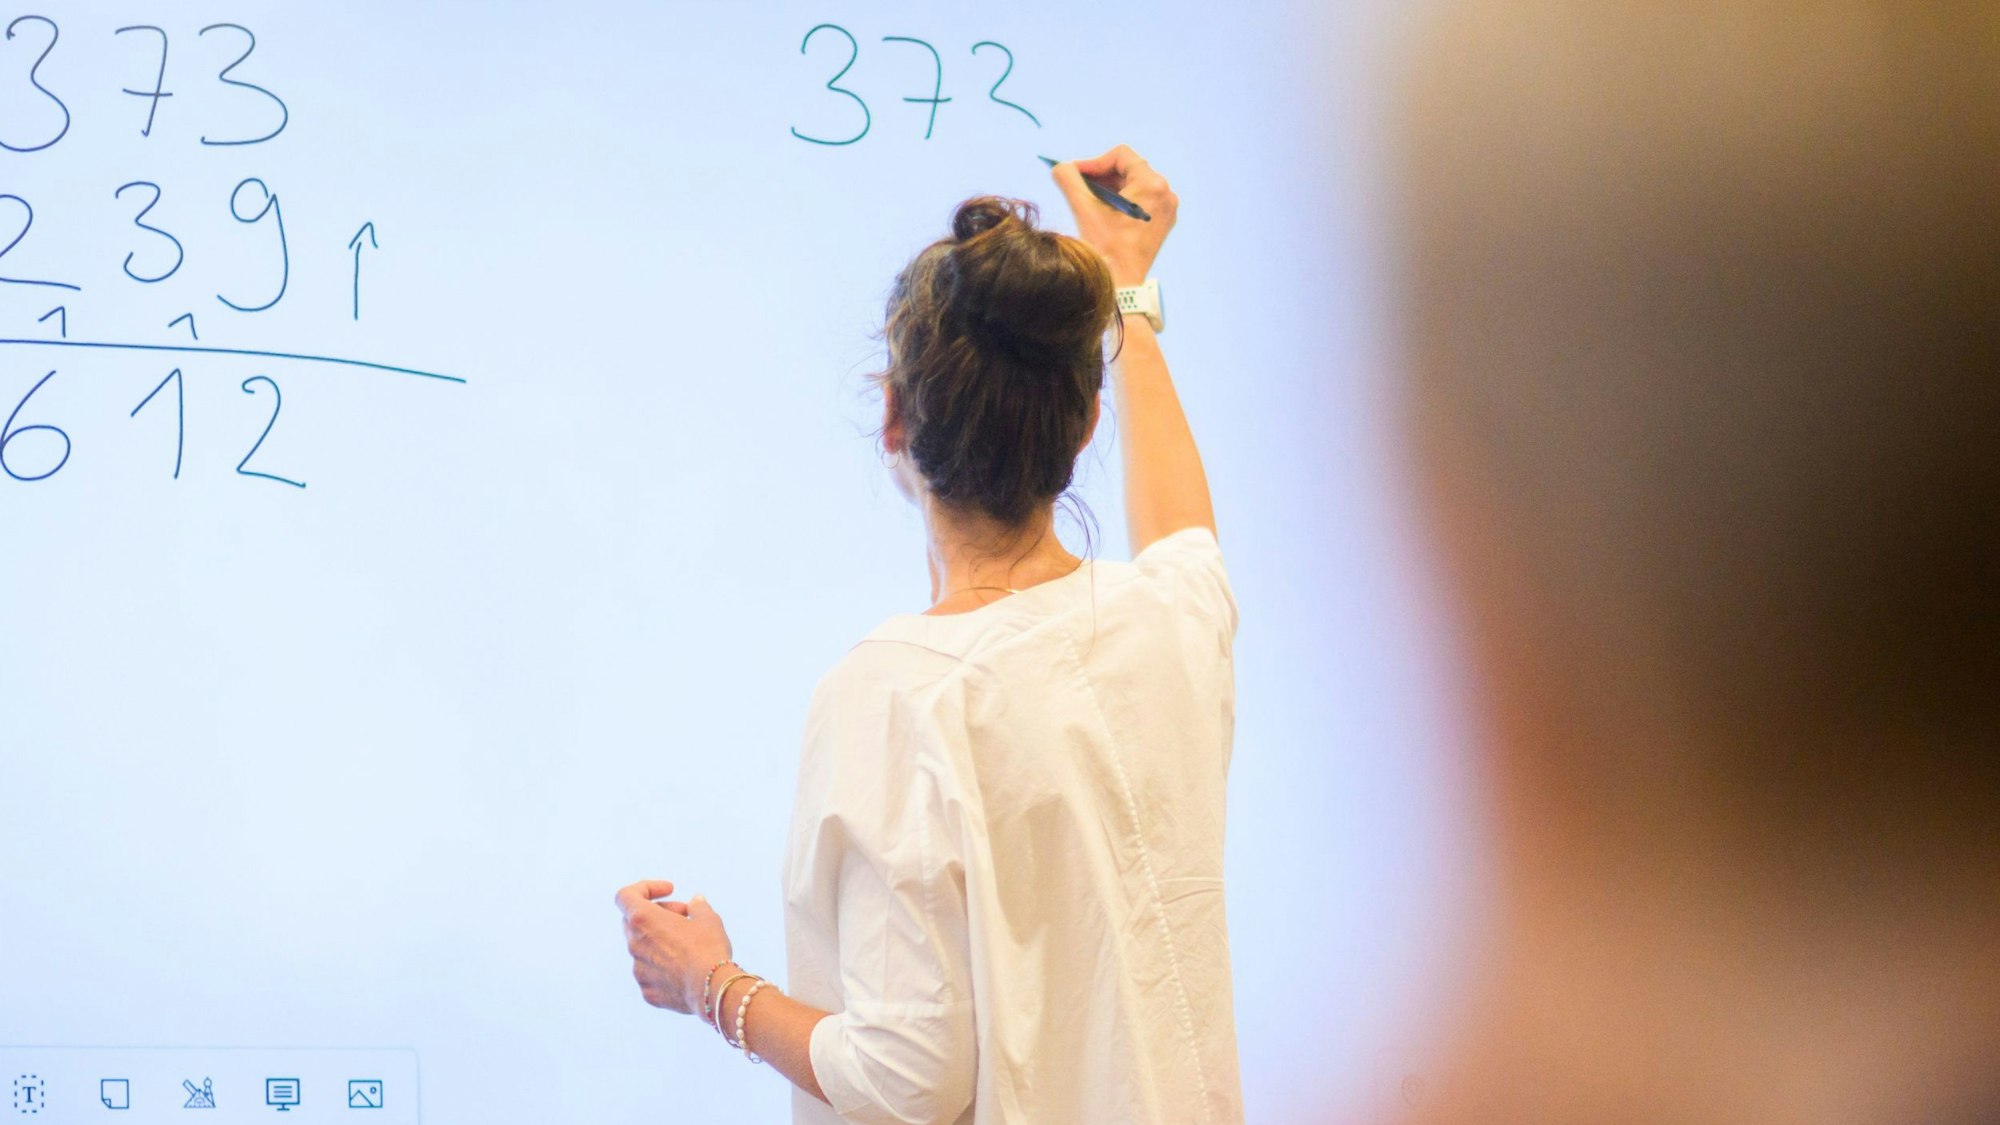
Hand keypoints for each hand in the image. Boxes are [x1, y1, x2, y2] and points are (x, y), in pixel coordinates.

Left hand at [615, 879, 733, 1014]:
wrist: (712, 989)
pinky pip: (651, 972)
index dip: (645, 888)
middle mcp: (634, 945)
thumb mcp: (708, 918)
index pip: (625, 896)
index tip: (670, 891)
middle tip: (684, 915)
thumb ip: (697, 906)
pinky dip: (664, 965)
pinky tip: (687, 968)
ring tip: (689, 943)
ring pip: (643, 948)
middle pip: (633, 921)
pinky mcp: (647, 991)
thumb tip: (695, 902)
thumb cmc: (708, 948)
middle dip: (657, 913)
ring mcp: (638, 970)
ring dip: (660, 940)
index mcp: (643, 920)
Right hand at [1049, 144, 1178, 286]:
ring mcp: (1166, 209)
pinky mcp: (1162, 222)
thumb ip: (1069, 180)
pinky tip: (1102, 212)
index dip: (1094, 162)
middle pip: (1128, 169)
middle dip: (1101, 176)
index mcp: (1152, 185)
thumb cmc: (1106, 248)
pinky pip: (1141, 200)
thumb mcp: (1084, 209)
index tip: (1075, 173)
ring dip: (1109, 188)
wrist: (1121, 285)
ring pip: (1134, 185)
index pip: (1121, 156)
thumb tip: (1059, 166)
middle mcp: (1165, 193)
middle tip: (1077, 185)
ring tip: (1088, 200)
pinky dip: (1121, 201)